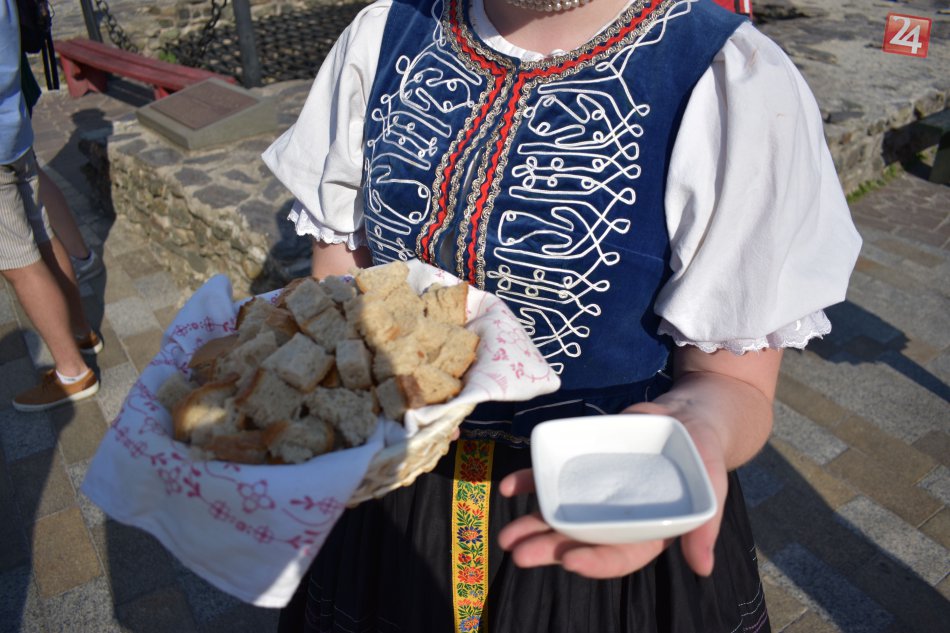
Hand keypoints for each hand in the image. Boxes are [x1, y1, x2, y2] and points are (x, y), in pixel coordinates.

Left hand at [497, 405, 728, 578]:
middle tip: (519, 555)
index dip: (595, 560)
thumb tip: (703, 568)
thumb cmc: (702, 456)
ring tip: (505, 537)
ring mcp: (594, 493)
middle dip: (549, 549)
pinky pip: (552, 477)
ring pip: (560, 514)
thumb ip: (704, 524)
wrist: (686, 417)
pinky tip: (507, 488)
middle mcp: (614, 517)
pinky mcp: (582, 466)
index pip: (618, 554)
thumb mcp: (711, 485)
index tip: (570, 560)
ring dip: (531, 525)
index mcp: (645, 531)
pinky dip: (528, 482)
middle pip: (580, 539)